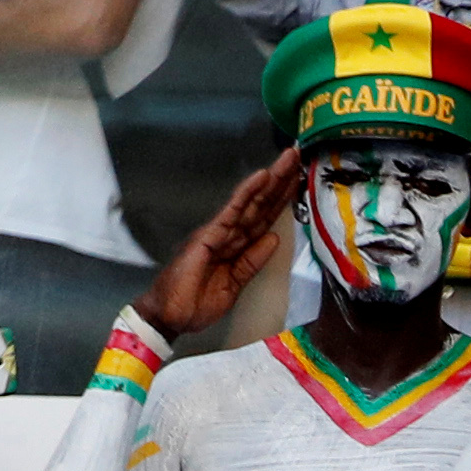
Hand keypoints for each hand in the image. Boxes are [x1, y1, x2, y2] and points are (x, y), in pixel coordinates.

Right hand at [142, 148, 308, 339]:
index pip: (265, 218)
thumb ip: (253, 261)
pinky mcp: (210, 236)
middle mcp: (230, 234)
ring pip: (251, 203)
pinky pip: (233, 212)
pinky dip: (247, 194)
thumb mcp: (235, 283)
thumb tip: (274, 239)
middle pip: (261, 204)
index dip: (282, 200)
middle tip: (298, 155)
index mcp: (237, 245)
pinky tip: (261, 178)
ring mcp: (220, 232)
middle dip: (281, 181)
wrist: (171, 315)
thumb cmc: (197, 302)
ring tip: (288, 159)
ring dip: (270, 181)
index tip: (299, 179)